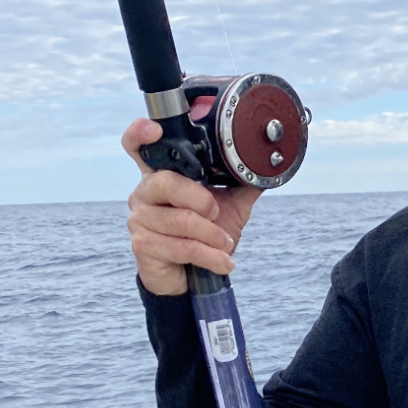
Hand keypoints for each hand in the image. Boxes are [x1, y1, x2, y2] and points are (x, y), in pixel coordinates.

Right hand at [123, 118, 261, 296]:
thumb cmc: (204, 235)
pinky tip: (223, 261)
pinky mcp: (143, 246)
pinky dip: (211, 256)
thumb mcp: (230, 205)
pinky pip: (182, 247)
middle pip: (166, 182)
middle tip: (216, 213)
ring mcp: (140, 219)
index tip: (156, 130)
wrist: (192, 276)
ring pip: (180, 220)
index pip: (138, 146)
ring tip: (225, 243)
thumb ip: (243, 181)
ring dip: (212, 235)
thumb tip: (269, 161)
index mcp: (161, 174)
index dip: (140, 133)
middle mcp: (144, 192)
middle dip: (201, 200)